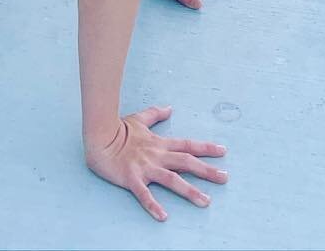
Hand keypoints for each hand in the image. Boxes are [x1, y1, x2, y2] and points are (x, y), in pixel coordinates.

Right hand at [84, 107, 227, 221]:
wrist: (99, 136)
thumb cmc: (118, 128)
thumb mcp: (140, 119)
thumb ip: (155, 114)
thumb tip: (169, 108)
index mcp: (160, 144)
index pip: (188, 145)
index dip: (206, 148)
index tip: (223, 152)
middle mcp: (157, 156)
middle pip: (187, 162)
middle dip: (207, 170)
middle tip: (225, 178)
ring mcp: (146, 168)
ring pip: (172, 180)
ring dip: (190, 191)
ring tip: (206, 201)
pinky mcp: (132, 179)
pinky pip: (144, 194)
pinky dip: (154, 205)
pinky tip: (163, 216)